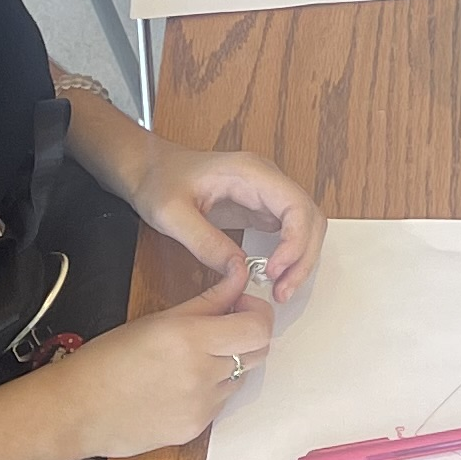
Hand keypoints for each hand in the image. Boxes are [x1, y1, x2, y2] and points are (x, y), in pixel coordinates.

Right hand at [51, 267, 273, 457]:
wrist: (78, 410)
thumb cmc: (108, 358)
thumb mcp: (158, 319)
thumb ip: (208, 300)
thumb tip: (240, 276)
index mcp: (191, 339)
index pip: (258, 327)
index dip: (258, 312)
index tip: (241, 306)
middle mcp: (203, 375)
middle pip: (259, 352)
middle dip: (248, 335)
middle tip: (222, 327)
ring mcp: (202, 407)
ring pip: (241, 377)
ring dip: (230, 363)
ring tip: (193, 358)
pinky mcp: (196, 430)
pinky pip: (221, 402)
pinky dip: (212, 388)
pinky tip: (180, 384)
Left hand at [126, 139, 327, 306]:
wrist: (150, 168)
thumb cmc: (159, 181)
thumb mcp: (172, 215)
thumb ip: (205, 242)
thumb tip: (239, 272)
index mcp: (250, 172)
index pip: (296, 205)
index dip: (295, 242)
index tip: (274, 272)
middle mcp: (266, 180)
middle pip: (309, 217)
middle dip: (303, 257)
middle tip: (282, 291)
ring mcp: (266, 193)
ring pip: (305, 226)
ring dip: (301, 259)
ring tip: (281, 290)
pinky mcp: (261, 207)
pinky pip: (290, 231)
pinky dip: (290, 256)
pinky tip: (275, 277)